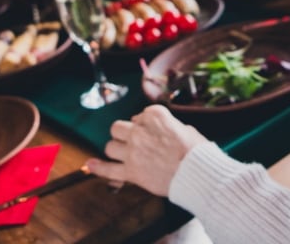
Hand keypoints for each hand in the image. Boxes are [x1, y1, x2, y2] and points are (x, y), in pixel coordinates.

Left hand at [86, 105, 207, 196]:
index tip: (152, 133)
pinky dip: (98, 168)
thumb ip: (169, 126)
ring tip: (123, 155)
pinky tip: (91, 164)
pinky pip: (108, 169)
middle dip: (124, 134)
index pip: (140, 116)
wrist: (198, 174)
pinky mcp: (131, 171)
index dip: (145, 126)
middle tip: (133, 142)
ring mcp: (133, 151)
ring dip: (116, 150)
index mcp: (155, 116)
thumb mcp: (186, 129)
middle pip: (118, 128)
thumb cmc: (197, 152)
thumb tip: (164, 131)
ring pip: (110, 146)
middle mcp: (140, 130)